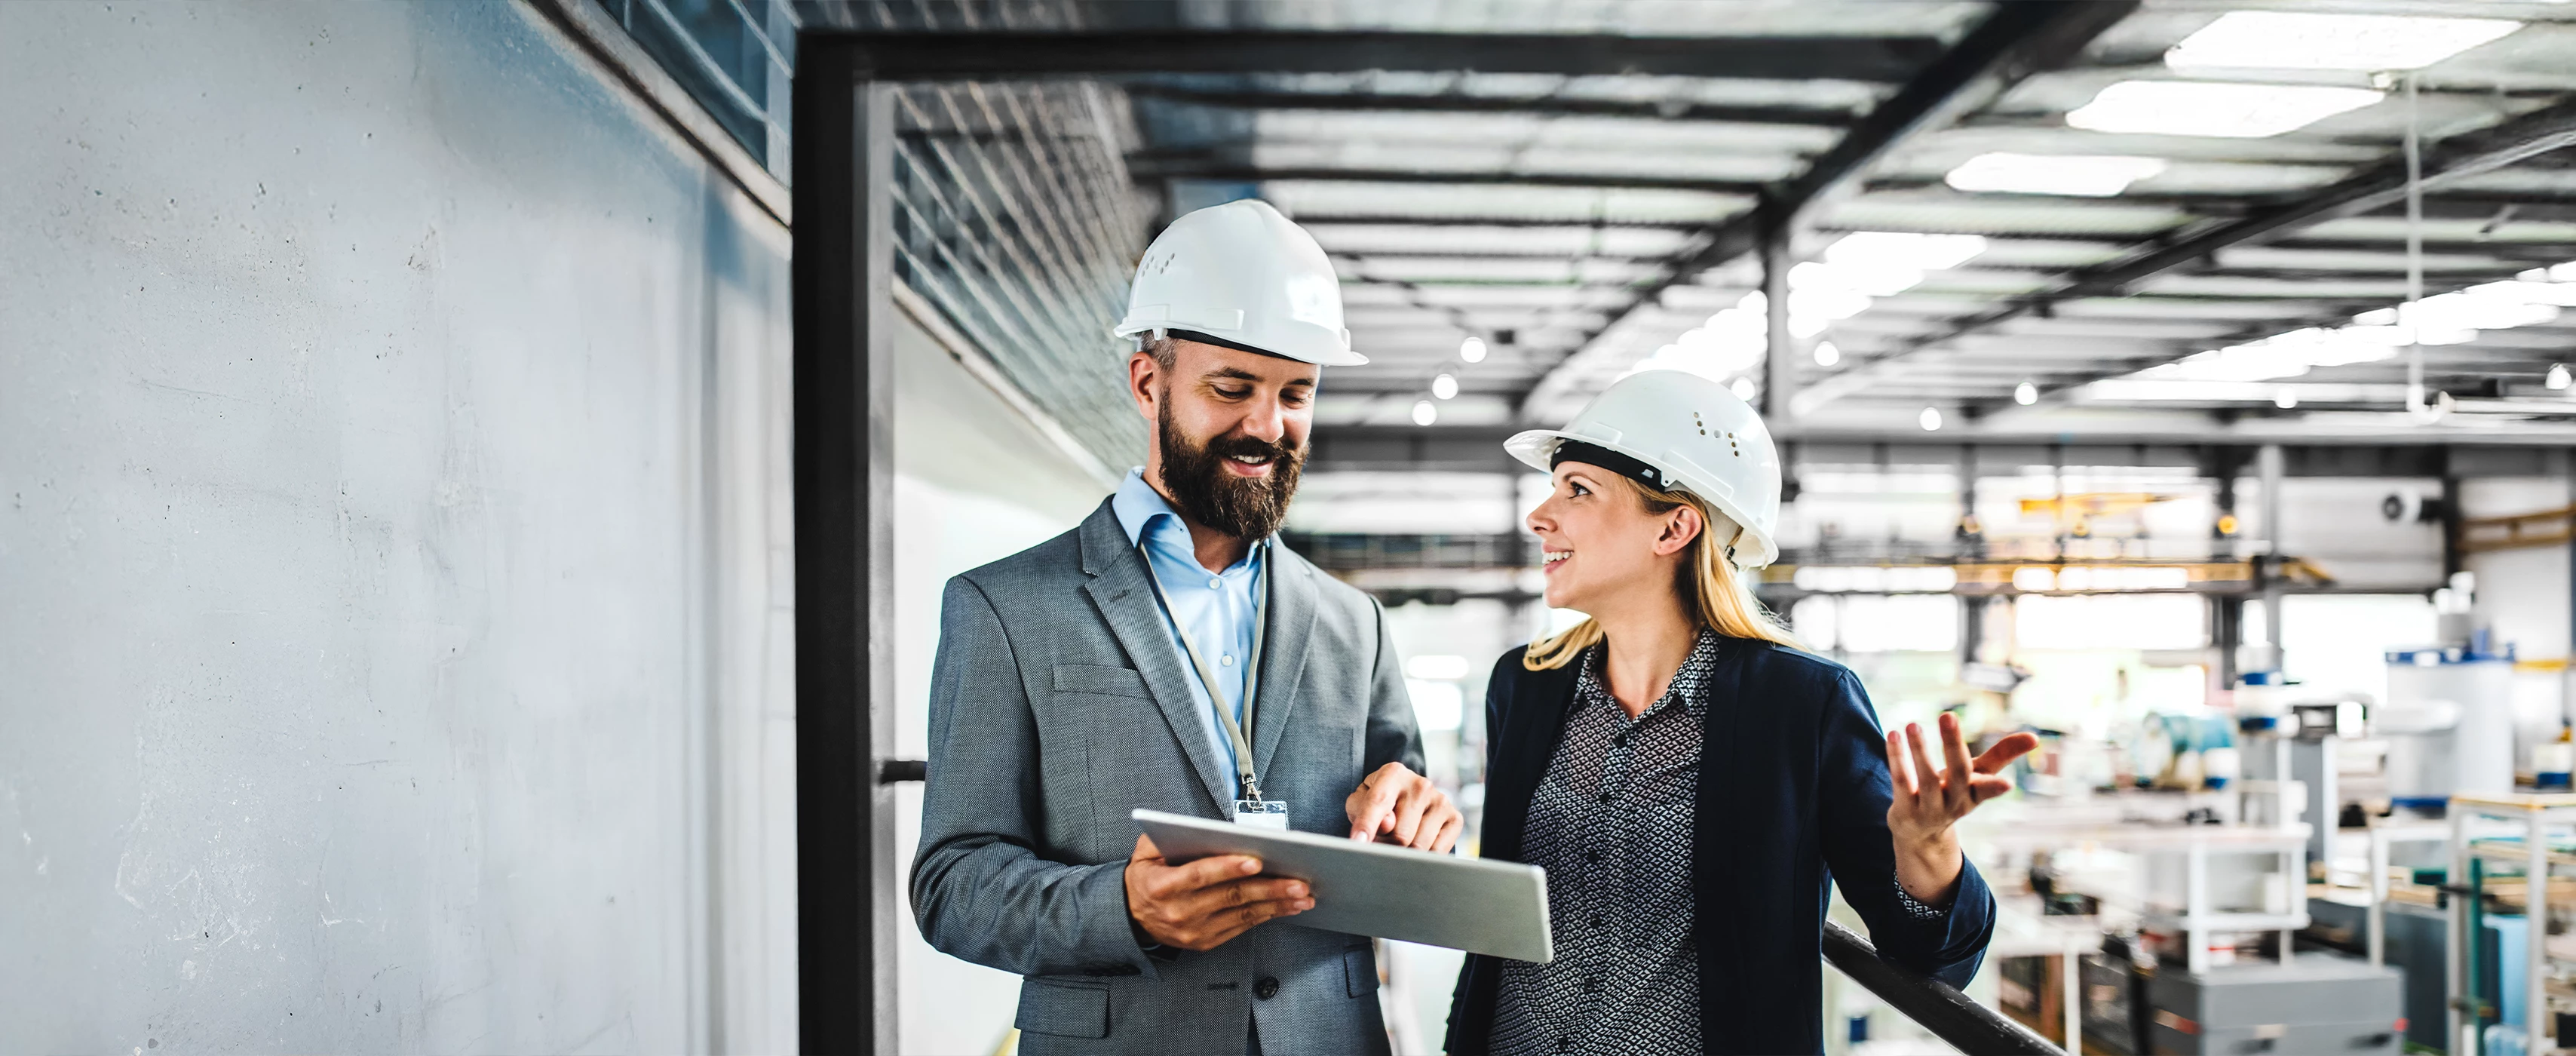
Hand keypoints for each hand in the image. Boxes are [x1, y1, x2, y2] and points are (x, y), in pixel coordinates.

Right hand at [1123, 834, 1312, 950]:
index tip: (1256, 861)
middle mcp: (1180, 912)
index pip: (1200, 875)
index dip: (1228, 868)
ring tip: (1302, 895)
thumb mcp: (1145, 852)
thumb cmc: (1146, 879)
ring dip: (1276, 905)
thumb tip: (1199, 827)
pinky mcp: (1206, 942)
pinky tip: (1285, 907)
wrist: (1131, 918)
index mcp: (1163, 886)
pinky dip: (1267, 916)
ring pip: (1242, 914)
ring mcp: (1195, 931)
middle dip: (1269, 888)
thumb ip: (1165, 836)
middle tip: (1297, 882)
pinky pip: (1242, 927)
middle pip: (1230, 896)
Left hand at [1344, 762, 1461, 851]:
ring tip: (1399, 841)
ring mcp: (1441, 800)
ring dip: (1404, 853)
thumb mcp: (1360, 802)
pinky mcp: (1455, 818)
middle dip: (1386, 846)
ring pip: (1419, 847)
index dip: (1366, 825)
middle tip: (1382, 840)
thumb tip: (1387, 824)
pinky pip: (1438, 852)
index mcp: (1393, 773)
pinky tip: (1417, 845)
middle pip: (1400, 835)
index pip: (1378, 803)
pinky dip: (1423, 857)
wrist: (1407, 797)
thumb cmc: (1379, 802)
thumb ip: (1363, 812)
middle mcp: (1421, 784)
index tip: (1357, 843)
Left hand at [1885, 713, 2037, 903]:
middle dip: (1953, 745)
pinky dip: (1897, 758)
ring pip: (1927, 780)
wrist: (1920, 834)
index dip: (1995, 788)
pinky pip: (1901, 782)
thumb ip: (2002, 755)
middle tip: (1948, 715)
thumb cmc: (1953, 794)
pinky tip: (1893, 735)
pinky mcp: (1905, 810)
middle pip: (1957, 775)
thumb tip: (2035, 738)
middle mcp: (1954, 803)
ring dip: (1920, 751)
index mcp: (1975, 794)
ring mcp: (1929, 809)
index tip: (2006, 784)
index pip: (1987, 790)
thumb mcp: (1978, 777)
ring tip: (1913, 724)